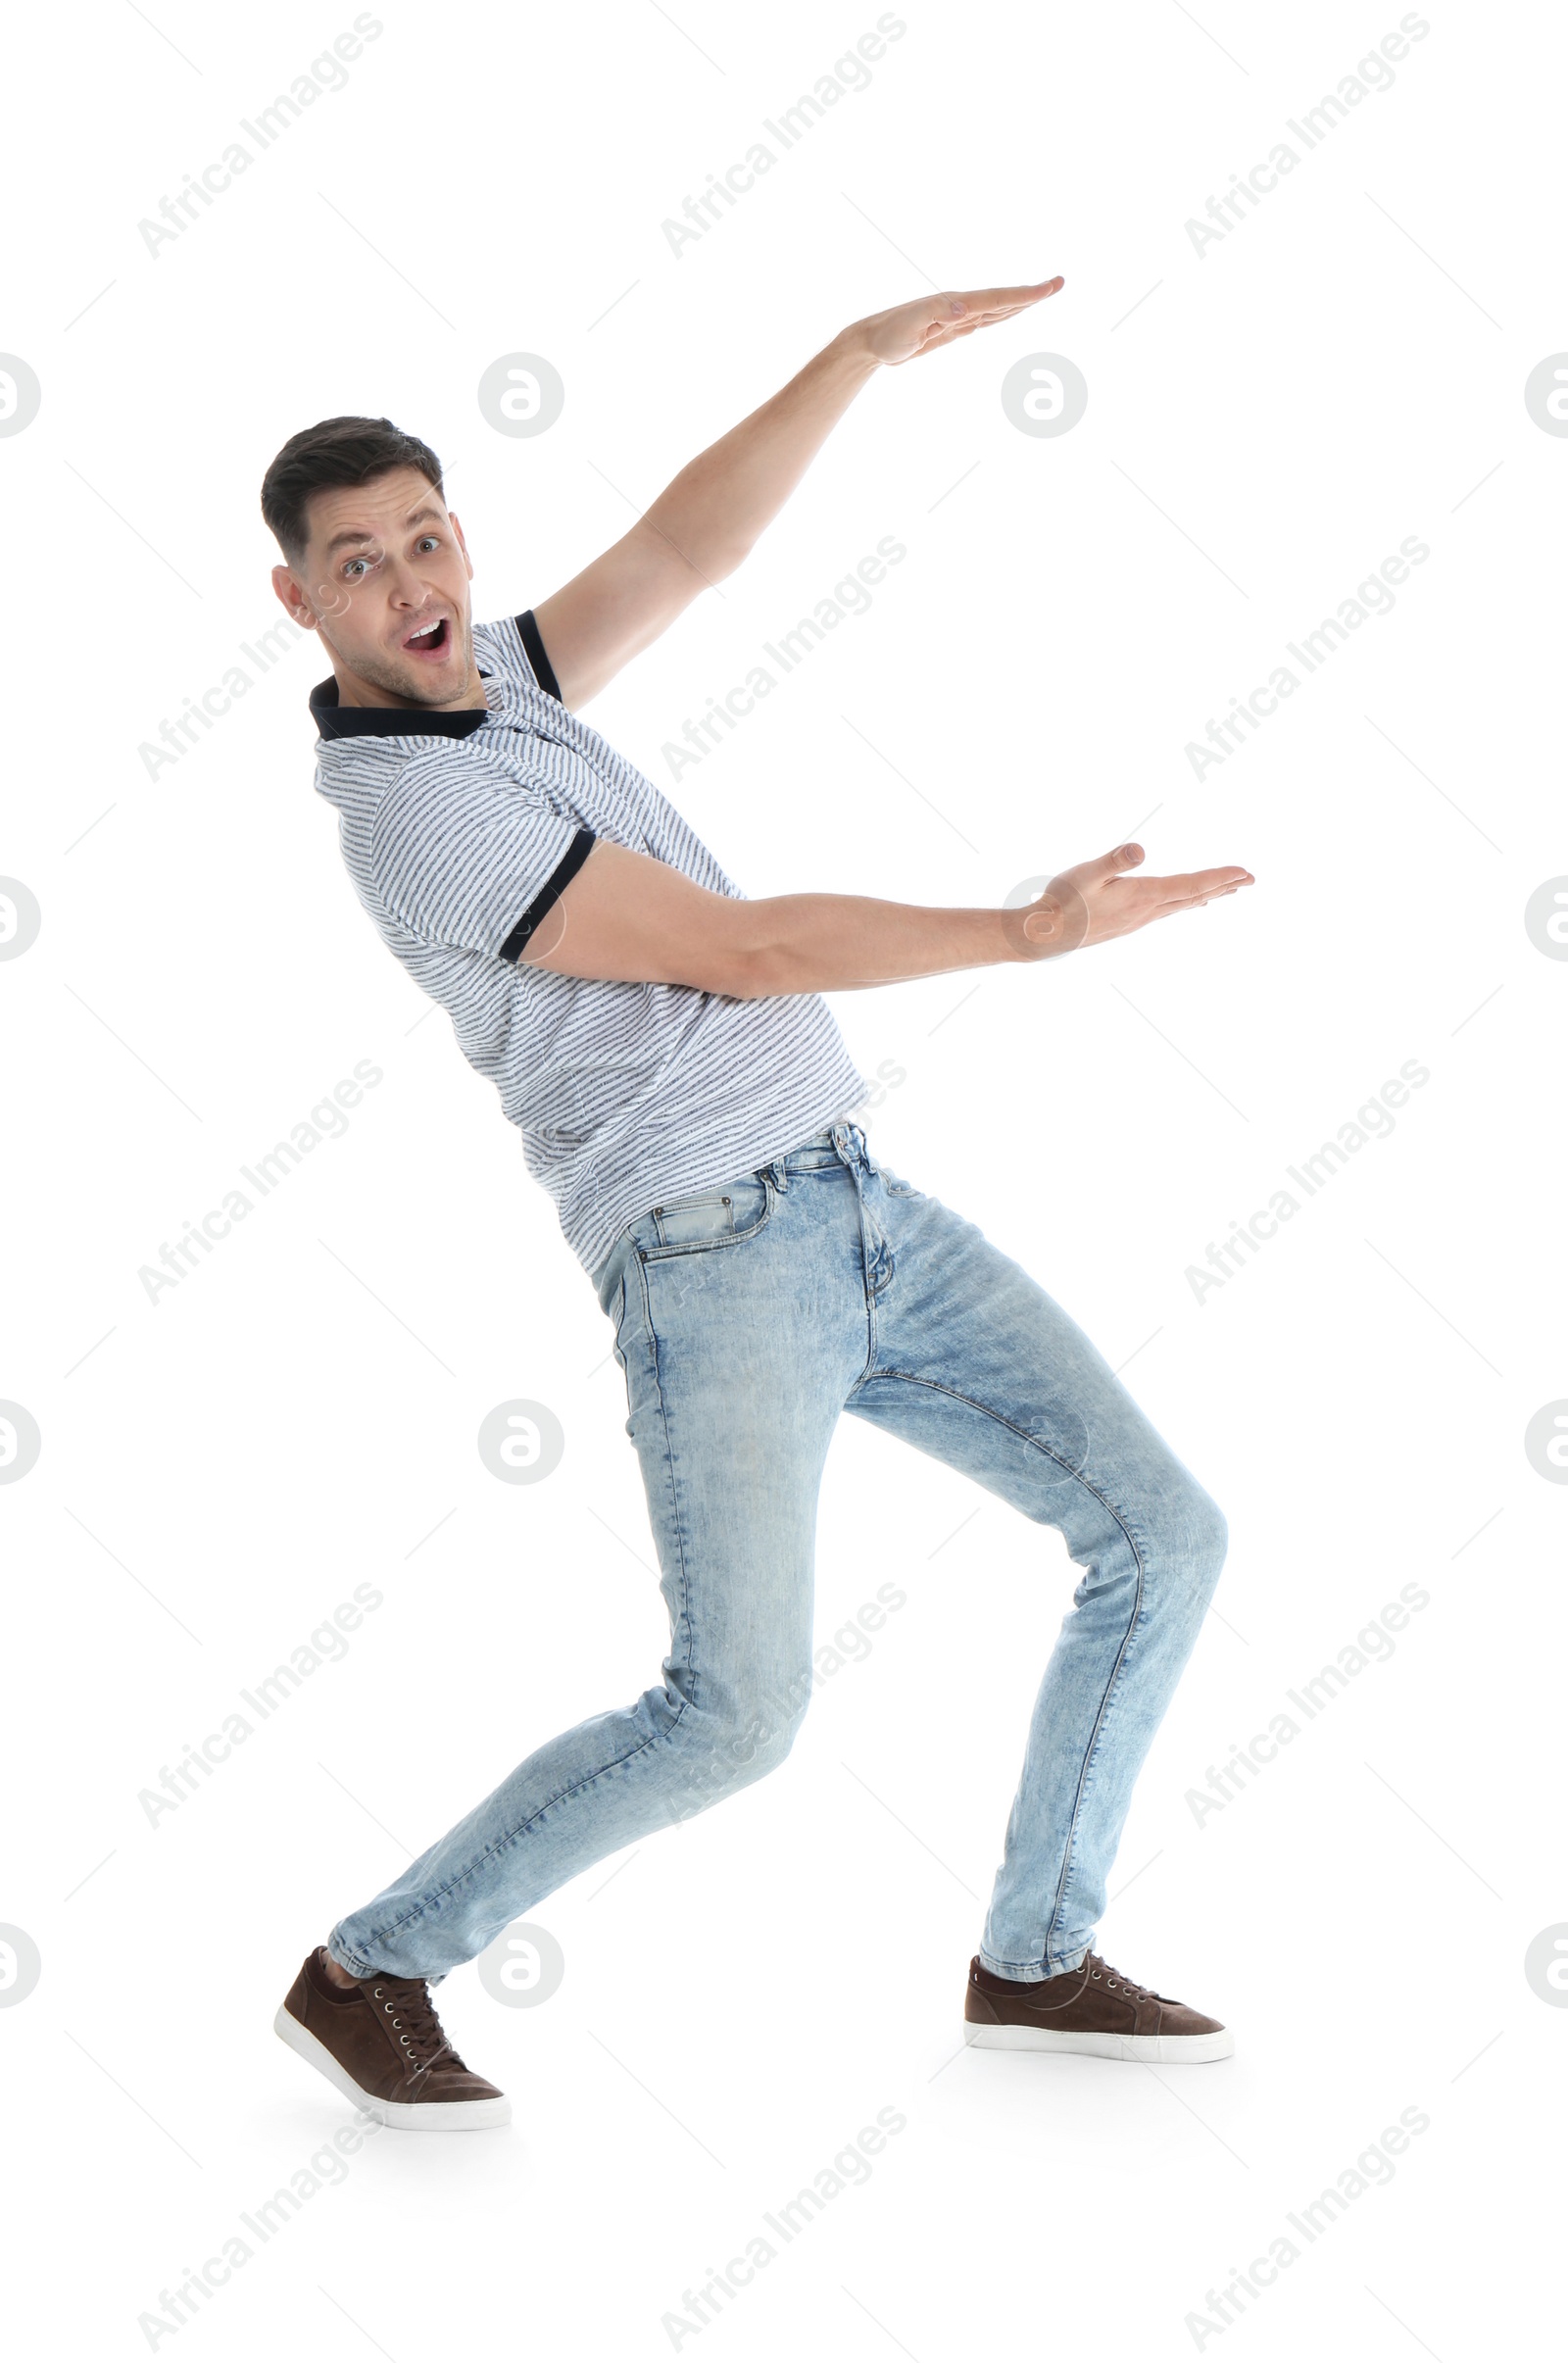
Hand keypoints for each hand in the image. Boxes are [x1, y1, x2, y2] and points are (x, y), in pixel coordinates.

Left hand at [853, 276, 1064, 367]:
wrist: (872, 340)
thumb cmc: (889, 334)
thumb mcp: (910, 325)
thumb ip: (937, 313)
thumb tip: (967, 310)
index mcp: (956, 303)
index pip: (997, 298)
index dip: (1024, 295)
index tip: (1048, 288)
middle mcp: (961, 306)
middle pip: (1004, 299)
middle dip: (1032, 293)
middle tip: (1059, 283)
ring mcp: (959, 317)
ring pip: (998, 308)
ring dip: (1022, 302)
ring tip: (1045, 293)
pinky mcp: (954, 329)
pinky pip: (986, 320)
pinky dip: (1003, 314)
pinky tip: (1011, 312)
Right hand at [1006, 843, 1253, 962]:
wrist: (1045, 935)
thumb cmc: (1064, 902)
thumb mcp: (1087, 874)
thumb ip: (1115, 861)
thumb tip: (1140, 849)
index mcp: (1144, 896)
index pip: (1192, 884)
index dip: (1220, 876)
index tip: (1245, 872)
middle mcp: (1147, 911)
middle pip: (1194, 896)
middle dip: (1224, 885)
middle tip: (1250, 879)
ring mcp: (1138, 920)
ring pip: (1181, 905)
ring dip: (1206, 895)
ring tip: (1225, 890)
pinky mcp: (1127, 923)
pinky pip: (1166, 911)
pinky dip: (1183, 903)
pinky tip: (1180, 904)